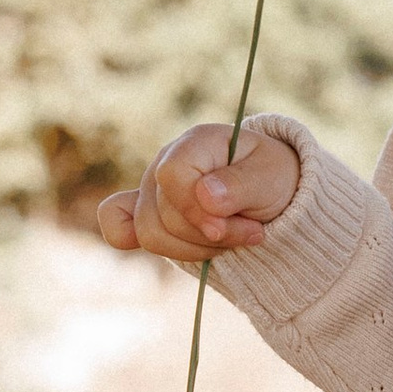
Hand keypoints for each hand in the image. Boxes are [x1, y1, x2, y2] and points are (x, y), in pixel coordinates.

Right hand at [95, 121, 300, 266]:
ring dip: (195, 249)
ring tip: (232, 238)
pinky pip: (117, 228)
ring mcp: (152, 189)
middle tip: (252, 232)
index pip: (172, 176)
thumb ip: (240, 185)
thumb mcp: (270, 177)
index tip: (232, 227)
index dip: (197, 210)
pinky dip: (139, 242)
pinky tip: (174, 245)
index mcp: (195, 143)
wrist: (275, 192)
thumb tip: (205, 196)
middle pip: (161, 214)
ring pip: (150, 234)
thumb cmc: (273, 177)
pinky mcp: (148, 214)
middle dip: (209, 235)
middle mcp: (165, 163)